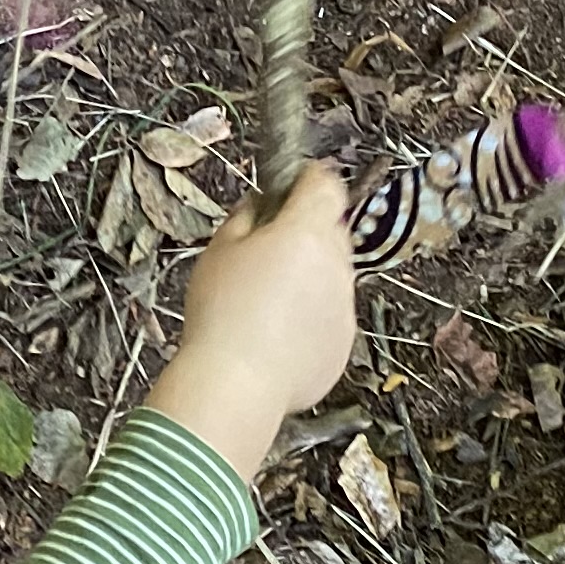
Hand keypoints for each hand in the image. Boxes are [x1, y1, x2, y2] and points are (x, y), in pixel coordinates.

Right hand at [142, 163, 357, 472]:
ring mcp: (345, 306)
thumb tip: (260, 205)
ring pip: (334, 274)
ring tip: (268, 300)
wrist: (236, 384)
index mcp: (306, 233)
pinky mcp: (344, 342)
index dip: (309, 179)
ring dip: (311, 276)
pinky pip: (331, 315)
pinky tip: (278, 332)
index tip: (294, 183)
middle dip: (307, 231)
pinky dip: (312, 316)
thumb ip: (246, 217)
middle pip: (332, 230)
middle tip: (269, 248)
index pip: (326, 185)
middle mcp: (336, 265)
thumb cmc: (221, 315)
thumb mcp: (219, 251)